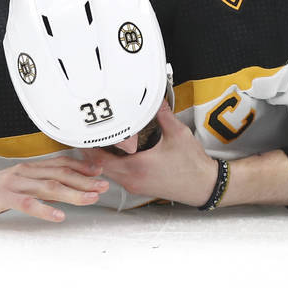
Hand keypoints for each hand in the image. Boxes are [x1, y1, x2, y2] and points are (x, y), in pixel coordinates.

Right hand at [0, 157, 109, 222]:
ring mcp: (13, 184)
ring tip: (91, 199)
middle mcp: (22, 173)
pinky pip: (27, 203)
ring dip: (73, 193)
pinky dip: (45, 210)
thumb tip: (53, 191)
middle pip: (60, 174)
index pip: (59, 165)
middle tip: (104, 186)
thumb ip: (31, 186)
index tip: (99, 172)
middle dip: (84, 180)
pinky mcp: (2, 198)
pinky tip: (59, 216)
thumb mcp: (11, 187)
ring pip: (49, 187)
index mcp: (25, 169)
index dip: (81, 168)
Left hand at [85, 101, 218, 205]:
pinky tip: (117, 154)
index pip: (100, 159)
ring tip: (100, 143)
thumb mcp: (178, 134)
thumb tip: (155, 99)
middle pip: (100, 167)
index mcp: (136, 167)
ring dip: (102, 160)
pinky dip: (113, 166)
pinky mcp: (140, 188)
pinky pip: (119, 177)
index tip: (83, 136)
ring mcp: (135, 186)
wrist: (204, 186)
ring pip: (109, 173)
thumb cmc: (193, 166)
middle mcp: (132, 179)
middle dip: (92, 152)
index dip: (88, 148)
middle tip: (88, 136)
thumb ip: (162, 114)